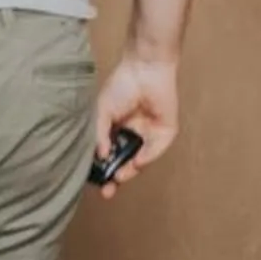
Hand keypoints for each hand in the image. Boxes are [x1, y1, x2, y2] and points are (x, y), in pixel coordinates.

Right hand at [92, 50, 178, 197]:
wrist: (144, 70)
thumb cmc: (120, 86)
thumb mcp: (102, 113)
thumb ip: (99, 135)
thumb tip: (100, 156)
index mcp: (117, 129)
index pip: (110, 153)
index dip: (103, 167)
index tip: (95, 181)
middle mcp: (134, 134)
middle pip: (126, 160)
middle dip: (116, 176)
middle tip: (107, 190)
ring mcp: (150, 134)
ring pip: (141, 158)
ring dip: (130, 170)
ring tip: (118, 177)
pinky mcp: (166, 131)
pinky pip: (156, 149)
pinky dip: (147, 157)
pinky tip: (136, 162)